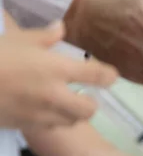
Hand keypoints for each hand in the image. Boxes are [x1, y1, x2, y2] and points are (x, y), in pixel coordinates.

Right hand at [0, 19, 117, 128]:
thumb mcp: (19, 38)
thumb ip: (46, 35)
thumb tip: (61, 27)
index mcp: (58, 69)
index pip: (98, 76)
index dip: (109, 76)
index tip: (111, 76)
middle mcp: (55, 95)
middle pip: (89, 109)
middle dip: (91, 103)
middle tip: (84, 96)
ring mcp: (41, 113)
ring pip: (71, 121)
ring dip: (73, 114)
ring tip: (64, 104)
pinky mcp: (25, 125)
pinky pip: (49, 128)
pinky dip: (52, 121)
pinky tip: (43, 111)